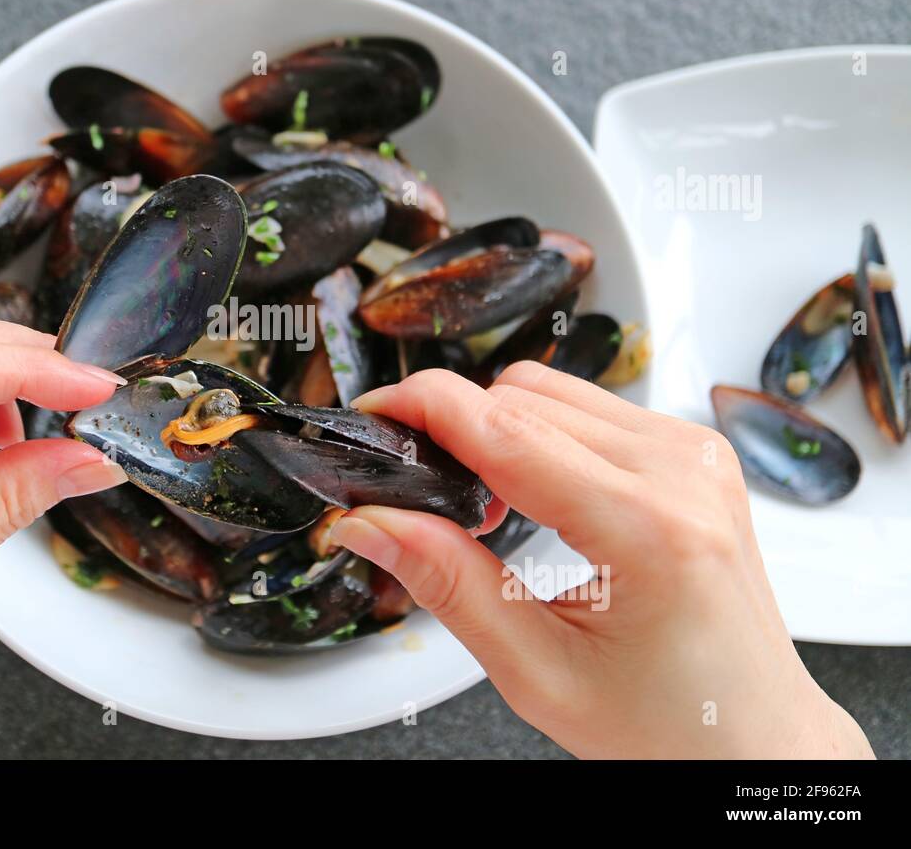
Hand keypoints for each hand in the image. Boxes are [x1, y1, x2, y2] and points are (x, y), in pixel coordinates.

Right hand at [332, 363, 873, 758]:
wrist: (755, 736)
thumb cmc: (669, 726)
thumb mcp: (538, 673)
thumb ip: (447, 584)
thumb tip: (370, 523)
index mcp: (650, 530)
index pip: (506, 430)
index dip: (423, 409)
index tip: (371, 414)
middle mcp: (682, 472)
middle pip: (522, 395)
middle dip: (453, 428)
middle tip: (415, 491)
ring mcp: (694, 453)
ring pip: (552, 390)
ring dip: (496, 430)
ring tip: (486, 510)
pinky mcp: (692, 451)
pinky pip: (588, 408)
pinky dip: (539, 436)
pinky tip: (533, 495)